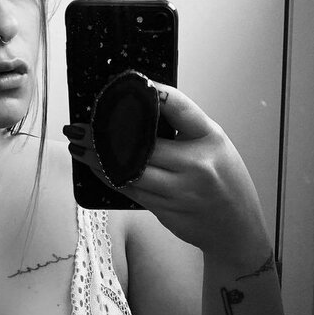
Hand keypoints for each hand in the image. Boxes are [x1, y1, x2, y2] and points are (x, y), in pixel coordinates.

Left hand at [64, 84, 270, 264]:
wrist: (235, 229)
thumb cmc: (225, 183)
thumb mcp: (215, 145)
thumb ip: (185, 128)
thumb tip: (142, 109)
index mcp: (210, 138)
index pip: (179, 106)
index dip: (152, 93)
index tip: (129, 84)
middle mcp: (195, 164)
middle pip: (141, 144)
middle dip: (106, 135)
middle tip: (79, 127)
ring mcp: (179, 190)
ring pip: (130, 170)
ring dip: (99, 159)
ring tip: (78, 146)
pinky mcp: (165, 209)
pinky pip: (131, 190)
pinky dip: (110, 177)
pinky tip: (95, 167)